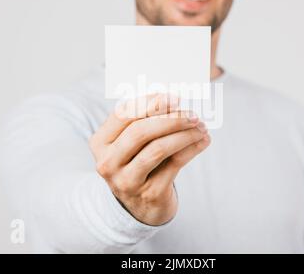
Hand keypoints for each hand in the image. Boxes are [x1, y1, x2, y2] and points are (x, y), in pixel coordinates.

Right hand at [89, 94, 209, 225]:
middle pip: (140, 131)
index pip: (123, 114)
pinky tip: (203, 140)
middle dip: (171, 118)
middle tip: (192, 114)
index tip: (174, 97)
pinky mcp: (150, 194)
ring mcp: (127, 181)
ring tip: (201, 127)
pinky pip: (175, 164)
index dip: (149, 102)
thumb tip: (172, 98)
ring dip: (184, 134)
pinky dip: (192, 148)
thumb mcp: (131, 143)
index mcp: (100, 143)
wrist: (140, 206)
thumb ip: (144, 121)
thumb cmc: (138, 163)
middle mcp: (108, 163)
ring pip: (158, 148)